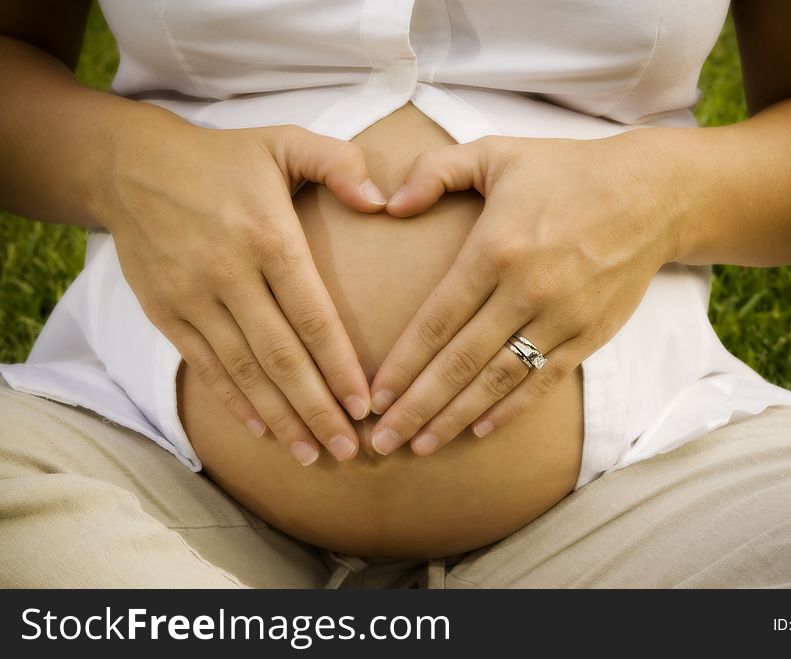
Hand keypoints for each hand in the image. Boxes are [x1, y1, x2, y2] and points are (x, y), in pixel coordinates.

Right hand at [100, 121, 386, 463]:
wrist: (131, 165)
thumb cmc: (223, 158)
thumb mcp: (284, 140)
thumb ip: (339, 163)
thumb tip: (384, 201)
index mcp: (267, 236)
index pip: (312, 316)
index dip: (339, 365)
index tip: (365, 404)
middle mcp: (229, 274)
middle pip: (281, 357)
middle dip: (317, 409)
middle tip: (350, 450)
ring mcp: (193, 298)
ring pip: (244, 372)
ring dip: (280, 419)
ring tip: (312, 455)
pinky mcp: (166, 313)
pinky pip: (206, 368)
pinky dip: (235, 403)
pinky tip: (263, 431)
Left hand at [368, 132, 678, 454]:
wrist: (653, 195)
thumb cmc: (566, 171)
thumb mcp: (496, 153)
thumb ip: (436, 171)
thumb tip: (388, 205)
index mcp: (496, 248)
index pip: (437, 320)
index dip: (403, 364)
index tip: (374, 396)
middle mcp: (527, 290)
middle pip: (461, 362)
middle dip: (418, 406)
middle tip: (383, 440)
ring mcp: (562, 318)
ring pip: (498, 380)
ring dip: (456, 417)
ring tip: (420, 445)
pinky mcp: (589, 335)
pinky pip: (543, 381)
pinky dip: (511, 409)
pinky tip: (480, 430)